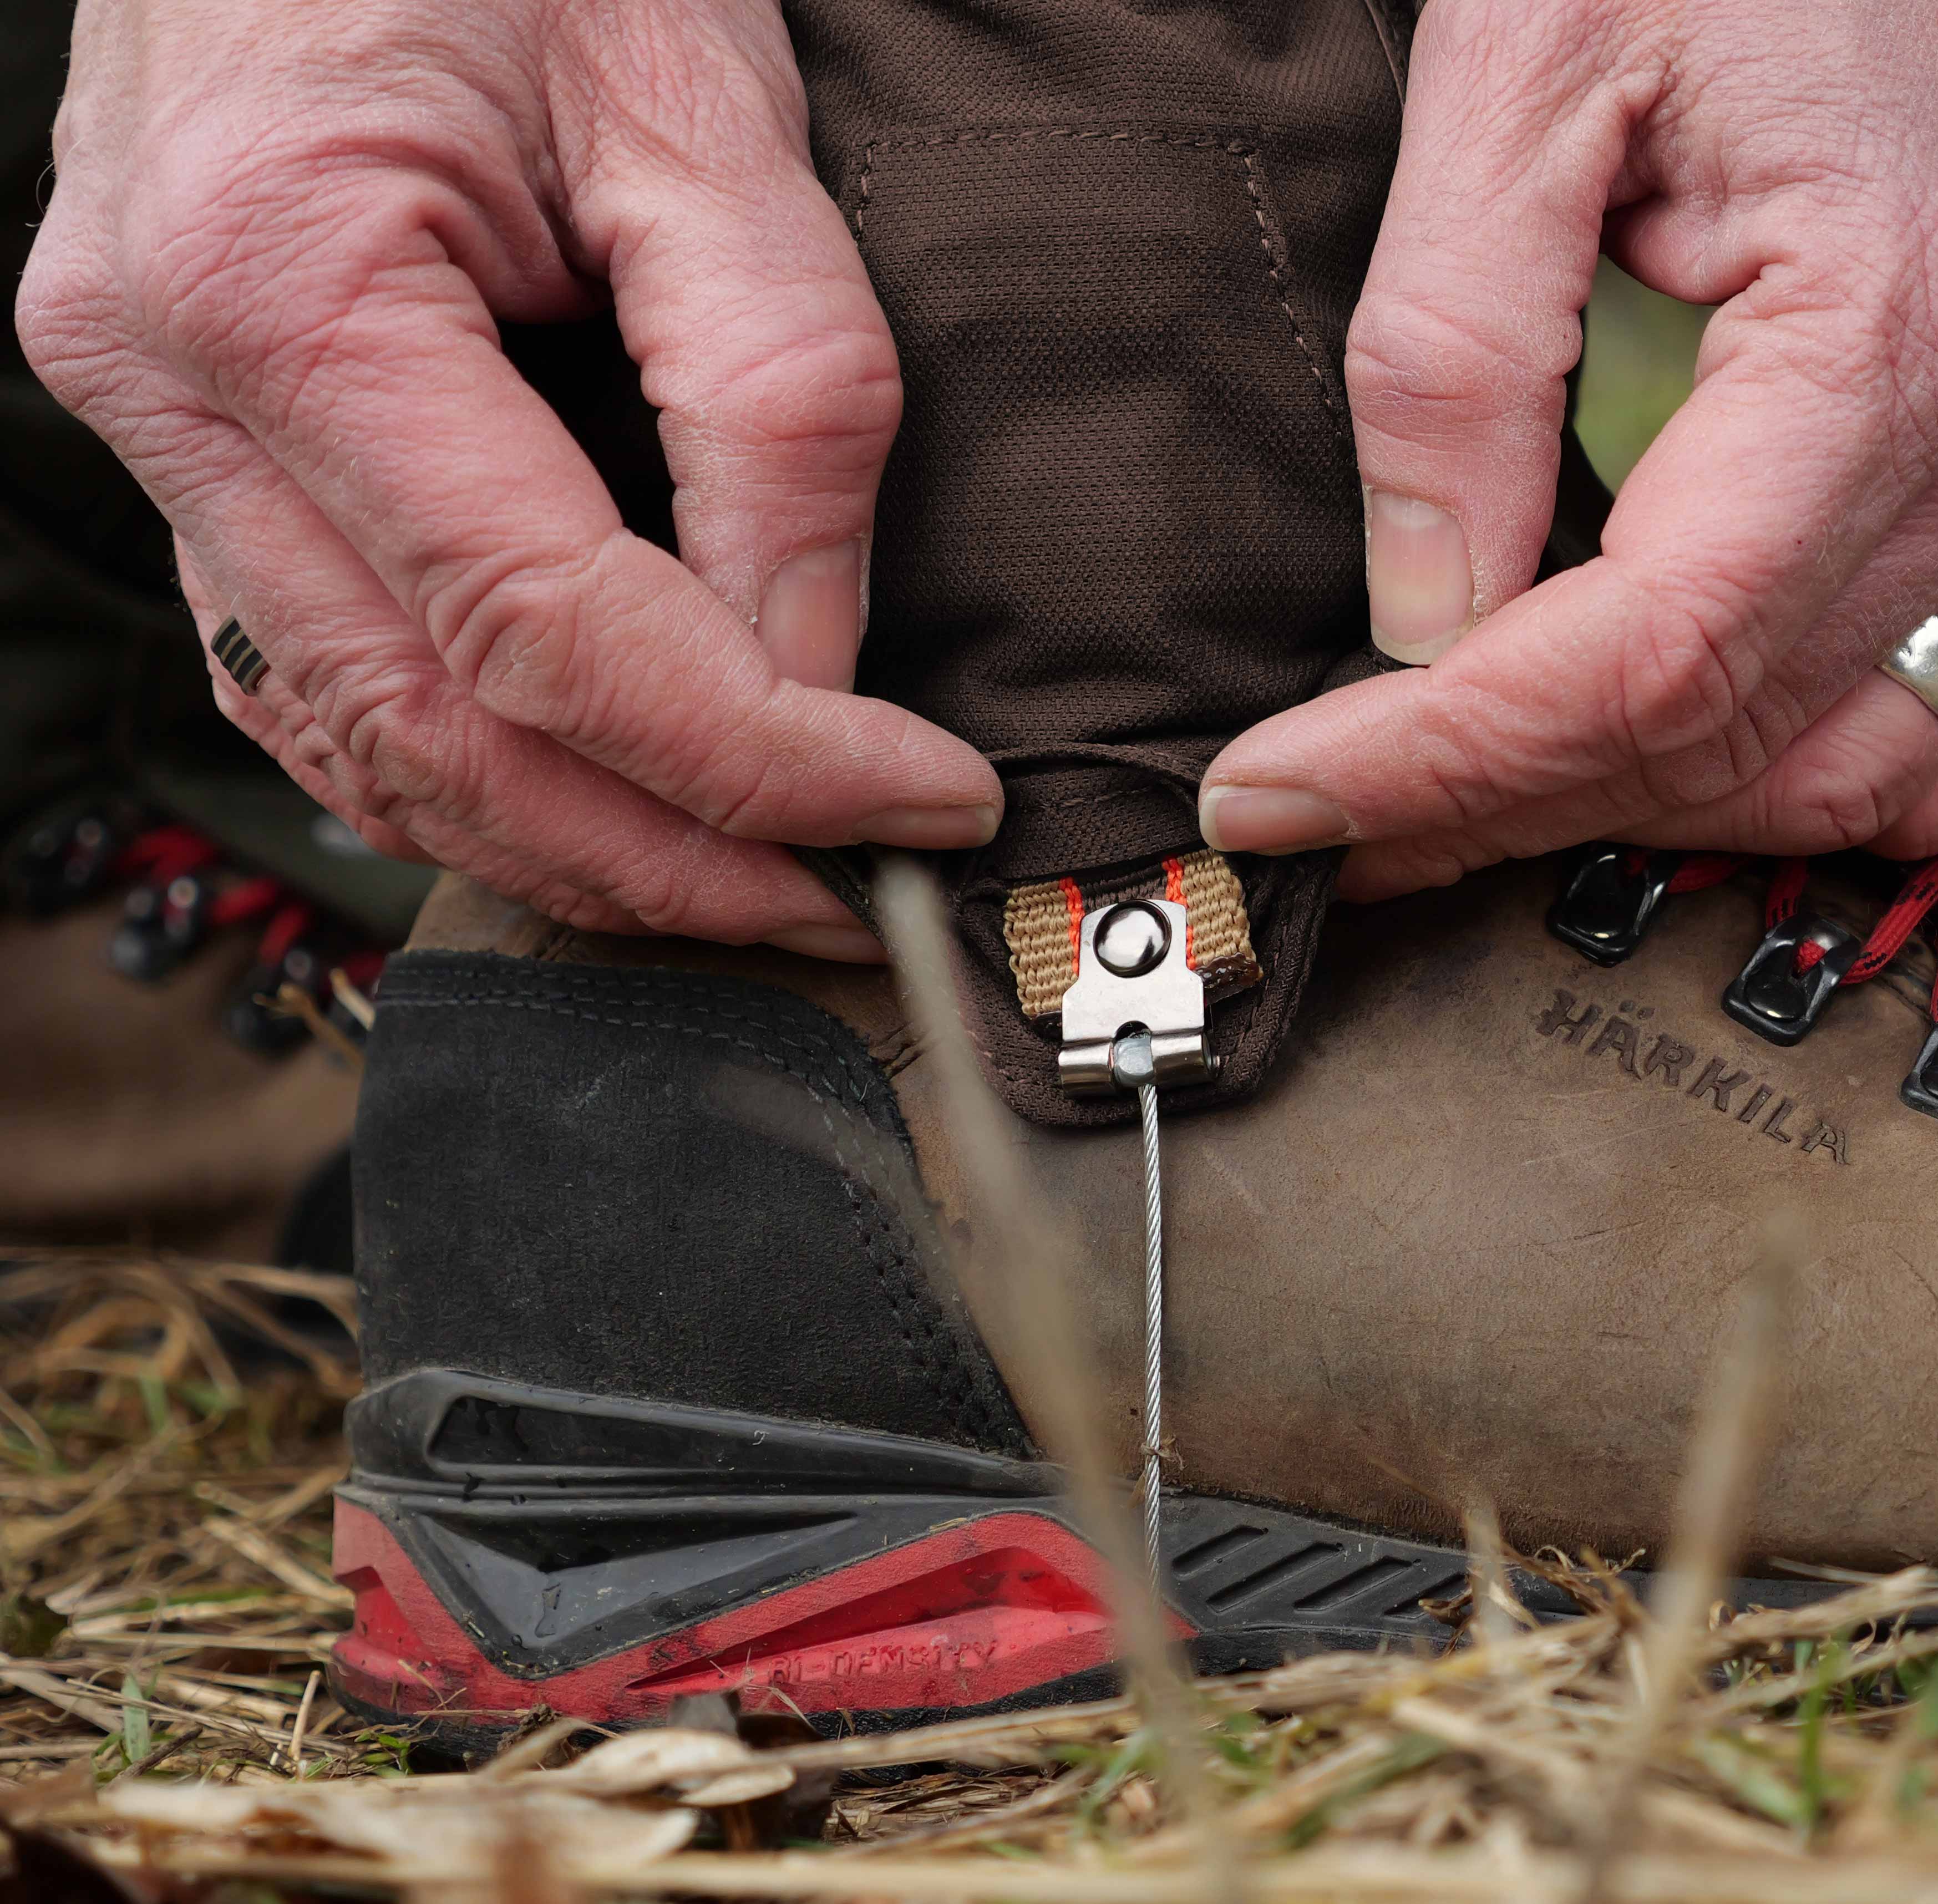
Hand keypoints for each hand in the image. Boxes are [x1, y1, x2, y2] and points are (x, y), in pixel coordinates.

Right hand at [18, 0, 1002, 956]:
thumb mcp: (695, 96)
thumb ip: (778, 388)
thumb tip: (819, 659)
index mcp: (274, 279)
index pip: (544, 630)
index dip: (753, 757)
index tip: (922, 804)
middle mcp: (165, 376)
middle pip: (439, 735)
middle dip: (669, 857)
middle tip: (856, 907)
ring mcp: (150, 420)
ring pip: (364, 743)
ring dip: (573, 848)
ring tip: (763, 884)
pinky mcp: (191, 437)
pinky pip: (318, 673)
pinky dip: (473, 771)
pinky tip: (611, 803)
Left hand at [1197, 0, 1937, 897]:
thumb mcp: (1524, 57)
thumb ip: (1455, 350)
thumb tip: (1422, 615)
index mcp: (1896, 326)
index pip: (1655, 648)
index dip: (1452, 752)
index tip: (1287, 790)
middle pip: (1740, 732)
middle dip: (1511, 800)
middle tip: (1335, 813)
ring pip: (1864, 767)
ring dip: (1661, 815)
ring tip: (1481, 801)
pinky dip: (1853, 778)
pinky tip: (1717, 770)